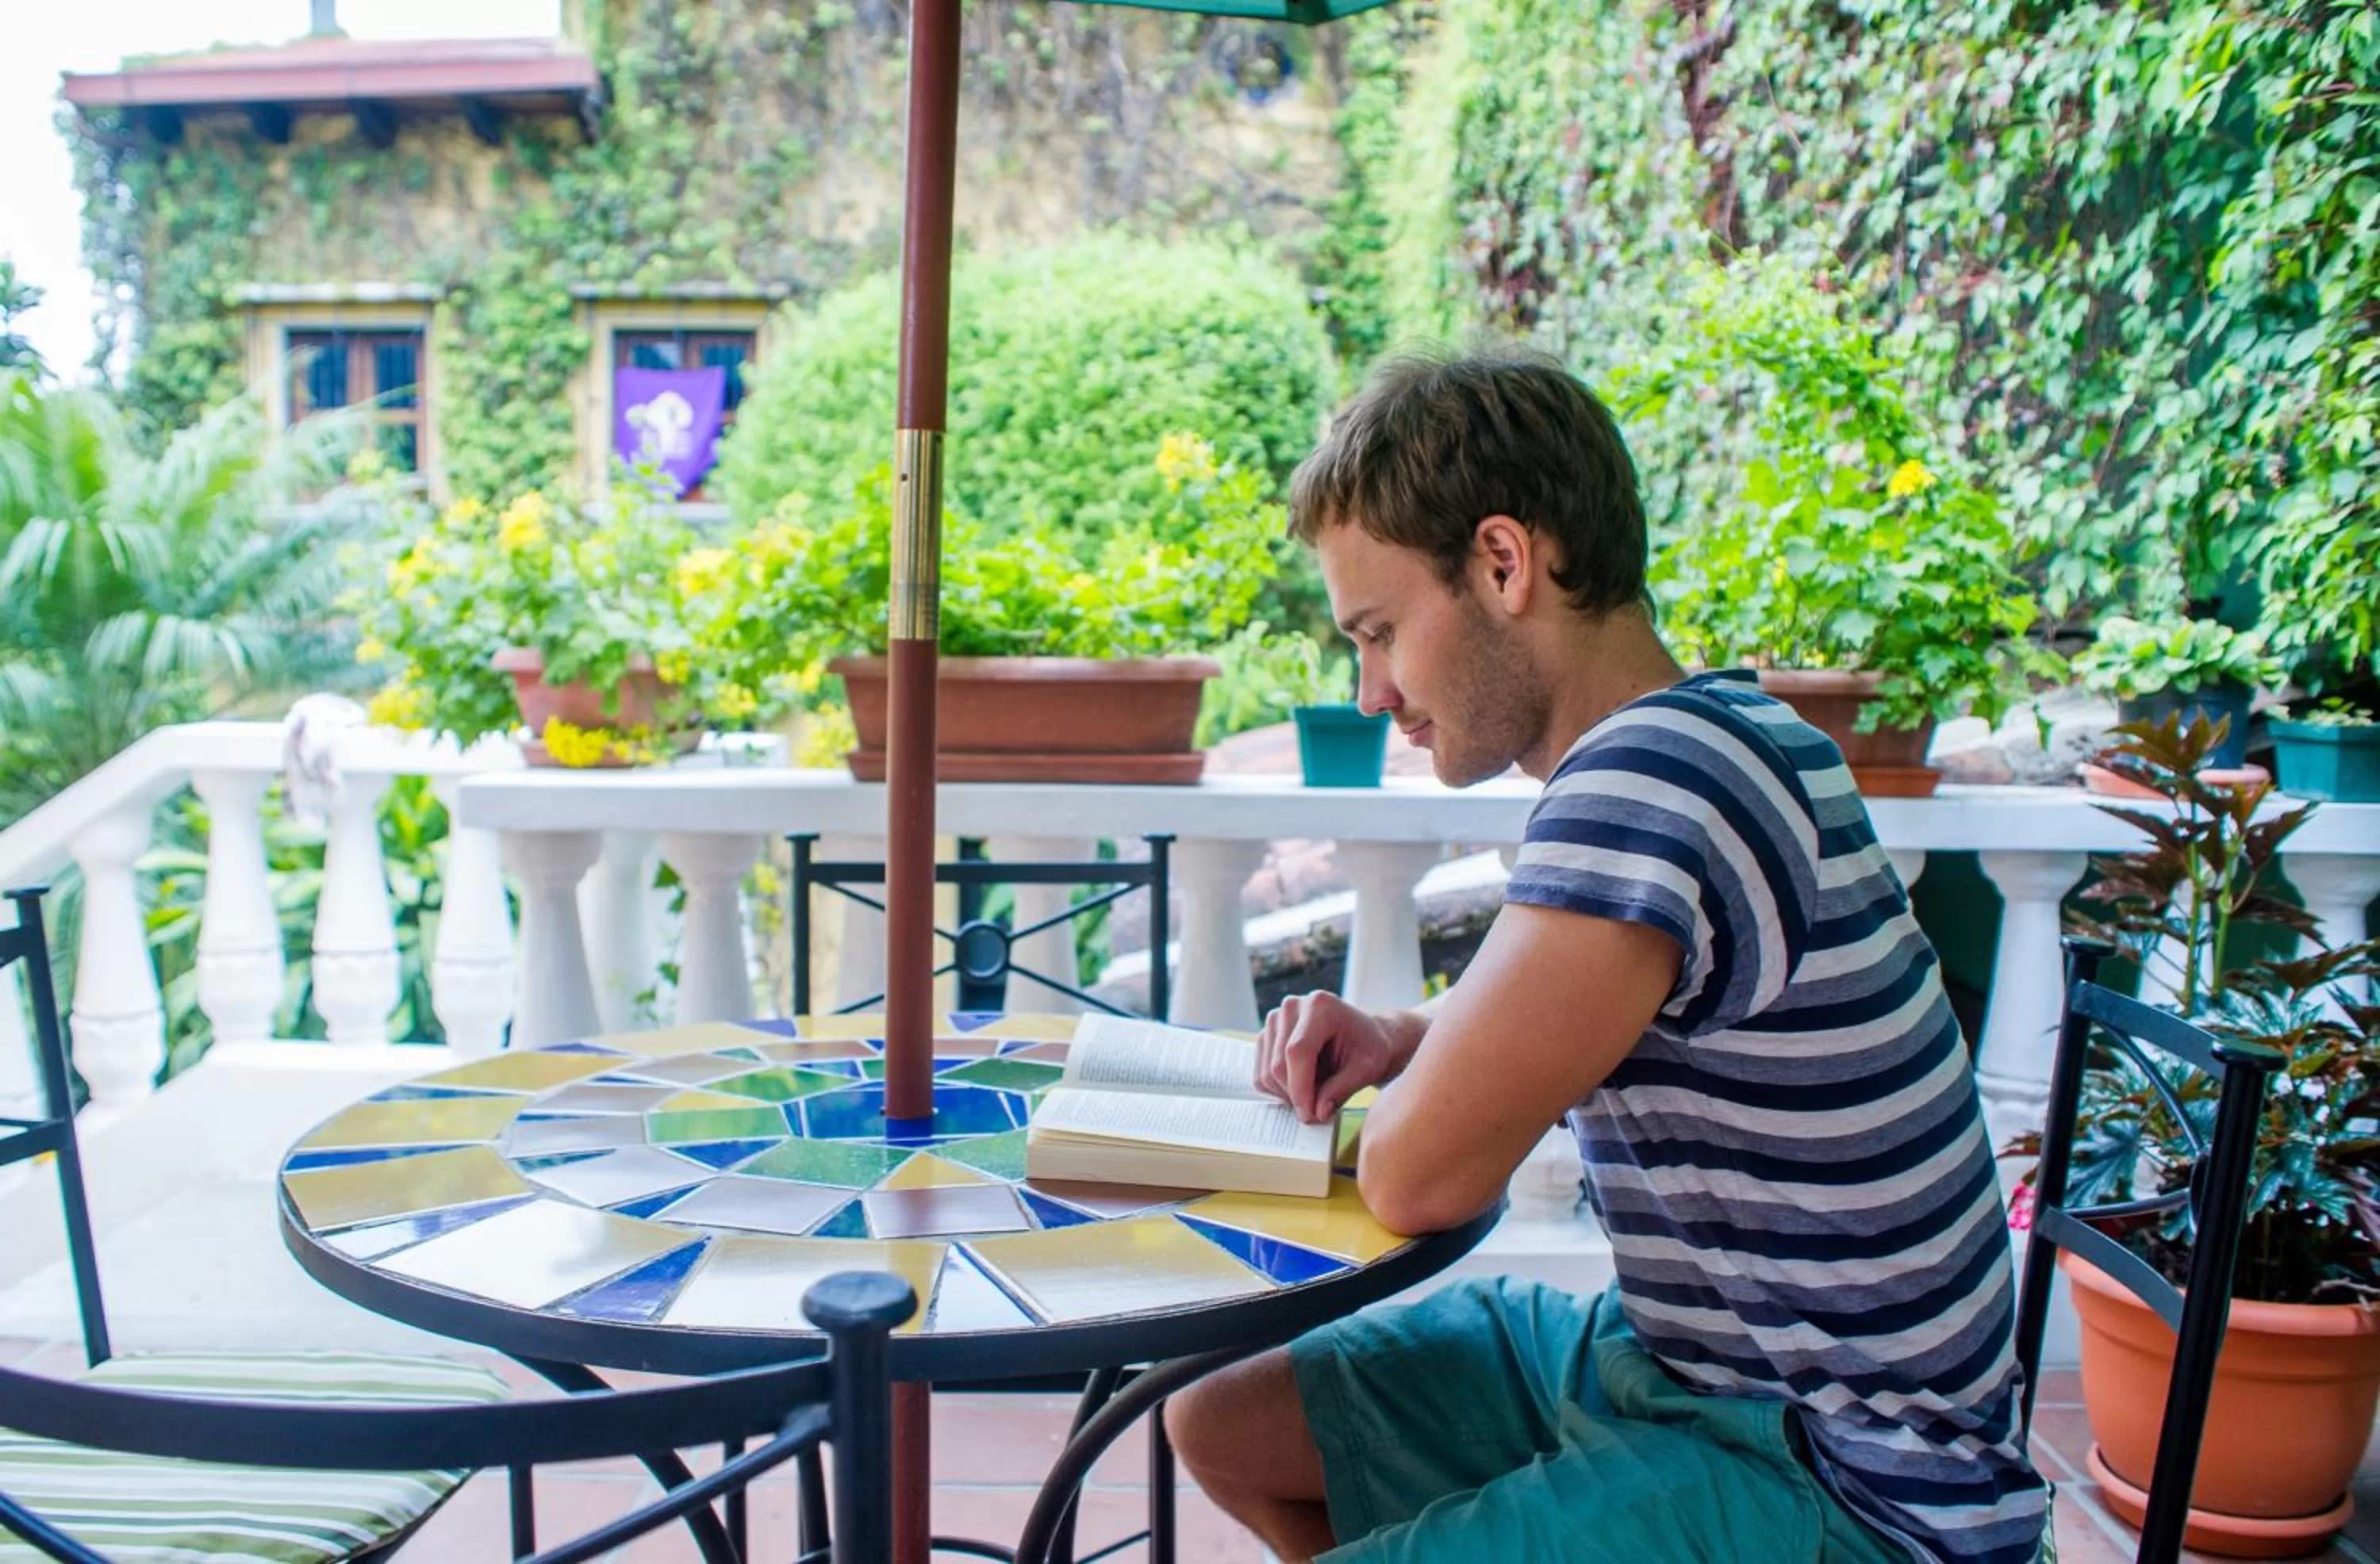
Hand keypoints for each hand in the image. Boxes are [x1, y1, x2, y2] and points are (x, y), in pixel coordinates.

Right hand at [1255, 992, 1413, 1123]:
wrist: (1363, 1036)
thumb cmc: (1369, 1048)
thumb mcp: (1366, 1068)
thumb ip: (1341, 1089)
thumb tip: (1316, 1113)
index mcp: (1320, 1006)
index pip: (1298, 1051)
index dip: (1300, 1088)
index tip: (1309, 1115)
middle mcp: (1292, 1006)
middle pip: (1278, 1064)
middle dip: (1296, 1096)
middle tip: (1317, 1112)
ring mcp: (1276, 1019)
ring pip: (1267, 1073)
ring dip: (1288, 1094)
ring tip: (1316, 1093)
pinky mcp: (1267, 1034)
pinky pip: (1262, 1074)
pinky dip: (1279, 1090)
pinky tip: (1303, 1086)